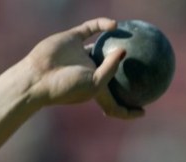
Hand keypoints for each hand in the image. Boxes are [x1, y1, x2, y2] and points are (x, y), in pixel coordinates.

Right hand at [24, 18, 143, 118]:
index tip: (144, 112)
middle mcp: (89, 71)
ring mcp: (80, 54)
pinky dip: (102, 25)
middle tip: (147, 67)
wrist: (38, 76)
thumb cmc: (67, 86)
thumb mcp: (95, 83)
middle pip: (112, 72)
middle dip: (126, 73)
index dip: (129, 110)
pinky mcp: (72, 38)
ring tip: (135, 35)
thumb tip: (124, 50)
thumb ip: (111, 68)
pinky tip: (115, 25)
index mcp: (95, 90)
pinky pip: (92, 28)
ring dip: (116, 41)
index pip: (115, 103)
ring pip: (103, 46)